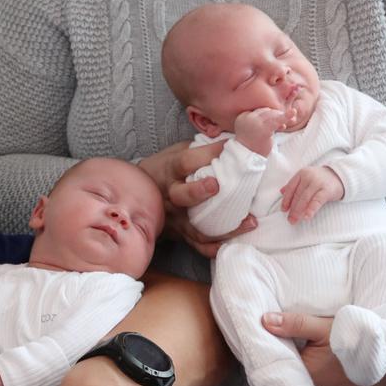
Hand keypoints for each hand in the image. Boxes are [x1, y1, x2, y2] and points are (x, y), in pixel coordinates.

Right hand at [140, 140, 255, 254]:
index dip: (209, 153)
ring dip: (223, 228)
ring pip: (196, 226)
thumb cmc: (165, 168)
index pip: (187, 161)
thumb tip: (235, 138)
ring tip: (249, 222)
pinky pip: (197, 244)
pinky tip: (232, 244)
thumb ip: (199, 148)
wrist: (136, 192)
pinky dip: (214, 247)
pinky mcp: (180, 233)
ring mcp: (175, 217)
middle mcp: (171, 194)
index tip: (233, 147)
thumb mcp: (176, 151)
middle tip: (217, 186)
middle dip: (199, 191)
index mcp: (170, 169)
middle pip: (182, 195)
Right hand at [234, 106, 294, 156]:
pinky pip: (277, 120)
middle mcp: (247, 117)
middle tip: (284, 125)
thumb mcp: (254, 130)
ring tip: (290, 122)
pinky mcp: (263, 129)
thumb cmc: (252, 146)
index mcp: (242, 117)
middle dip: (277, 116)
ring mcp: (255, 123)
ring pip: (272, 115)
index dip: (270, 115)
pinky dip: (287, 116)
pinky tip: (293, 112)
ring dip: (282, 117)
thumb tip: (278, 114)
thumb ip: (261, 122)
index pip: (259, 110)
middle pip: (266, 111)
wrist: (248, 159)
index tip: (277, 123)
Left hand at [262, 311, 385, 385]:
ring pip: (297, 383)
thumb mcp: (324, 328)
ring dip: (295, 368)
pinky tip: (310, 362)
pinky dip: (307, 376)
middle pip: (284, 375)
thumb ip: (294, 324)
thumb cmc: (359, 346)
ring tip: (294, 349)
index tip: (262, 336)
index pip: (273, 364)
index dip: (267, 349)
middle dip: (280, 358)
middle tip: (276, 340)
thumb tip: (265, 321)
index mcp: (303, 377)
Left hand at [280, 166, 343, 223]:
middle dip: (292, 208)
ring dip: (298, 211)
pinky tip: (306, 217)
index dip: (286, 200)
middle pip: (297, 195)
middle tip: (289, 219)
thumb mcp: (306, 178)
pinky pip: (316, 201)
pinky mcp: (326, 190)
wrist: (341, 176)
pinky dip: (311, 209)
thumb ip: (295, 184)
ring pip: (305, 198)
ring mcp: (317, 183)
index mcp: (301, 174)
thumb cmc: (321, 179)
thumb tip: (281, 192)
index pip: (291, 188)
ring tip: (295, 220)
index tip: (283, 210)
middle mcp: (308, 177)